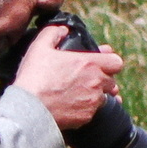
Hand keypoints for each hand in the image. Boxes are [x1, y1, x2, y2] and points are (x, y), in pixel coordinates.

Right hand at [11, 23, 125, 129]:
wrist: (30, 108)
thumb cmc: (34, 76)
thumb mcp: (40, 47)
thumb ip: (53, 33)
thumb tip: (63, 30)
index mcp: (89, 64)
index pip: (116, 62)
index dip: (109, 63)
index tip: (100, 64)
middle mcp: (96, 83)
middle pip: (111, 82)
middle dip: (101, 81)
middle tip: (85, 80)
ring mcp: (93, 102)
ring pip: (103, 99)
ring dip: (95, 96)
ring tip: (78, 94)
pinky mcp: (87, 117)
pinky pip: (92, 112)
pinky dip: (85, 110)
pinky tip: (72, 107)